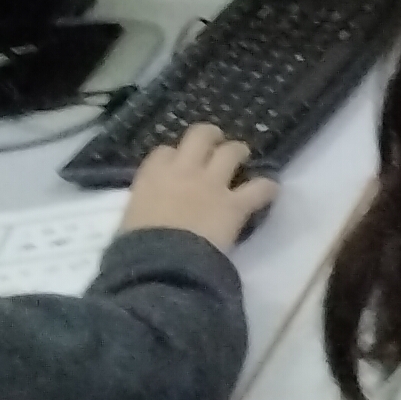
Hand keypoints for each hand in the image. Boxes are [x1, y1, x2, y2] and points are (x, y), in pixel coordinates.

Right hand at [117, 123, 278, 249]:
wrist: (161, 264)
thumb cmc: (136, 248)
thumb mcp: (131, 219)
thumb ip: (144, 205)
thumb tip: (149, 212)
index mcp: (153, 176)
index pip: (165, 152)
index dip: (174, 156)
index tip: (177, 164)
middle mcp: (184, 171)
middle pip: (200, 135)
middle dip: (211, 137)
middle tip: (217, 145)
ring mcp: (212, 184)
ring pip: (232, 151)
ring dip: (239, 152)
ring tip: (243, 158)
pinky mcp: (235, 204)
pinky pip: (260, 187)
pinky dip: (267, 188)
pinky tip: (269, 191)